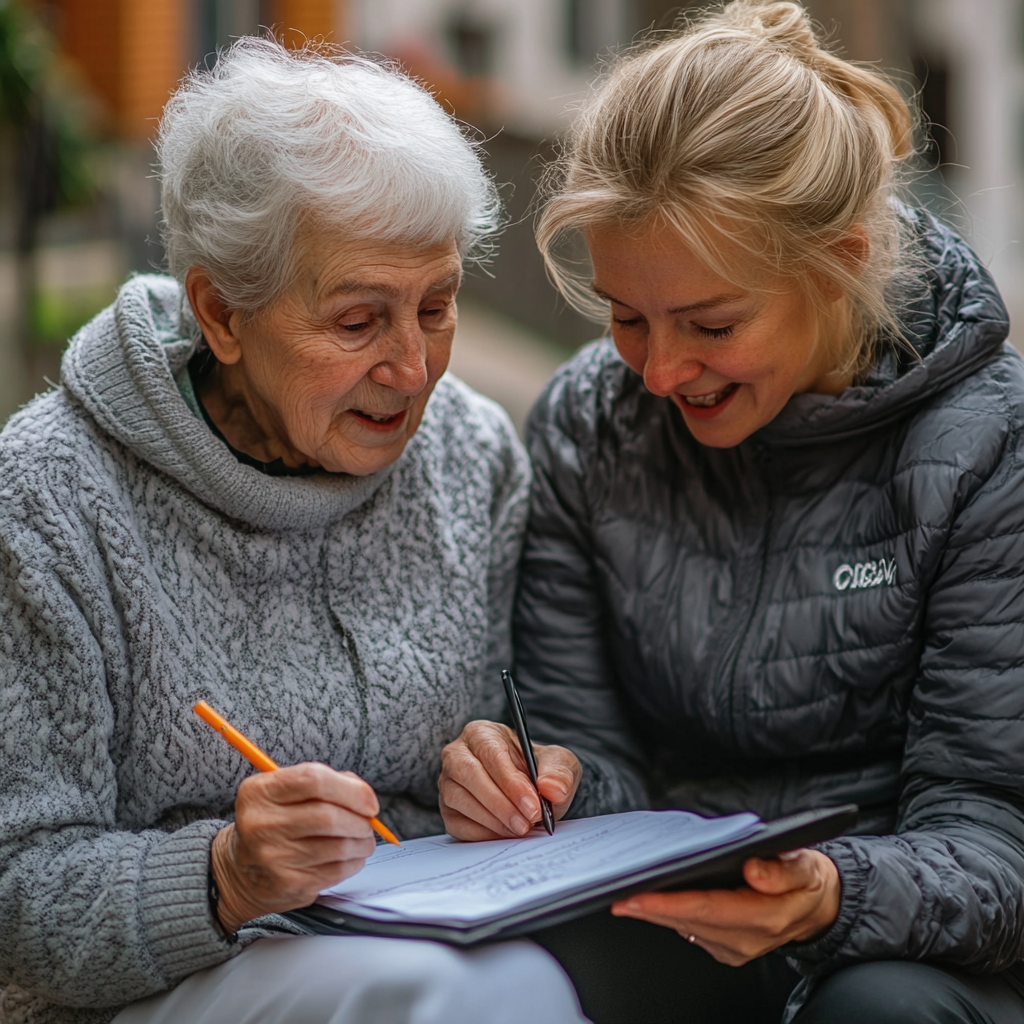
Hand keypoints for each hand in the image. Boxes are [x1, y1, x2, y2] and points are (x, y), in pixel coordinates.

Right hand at [211, 763, 378, 932]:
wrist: (242, 870)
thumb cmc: (275, 822)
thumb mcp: (285, 791)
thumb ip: (326, 783)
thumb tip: (365, 796)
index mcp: (260, 792)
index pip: (313, 780)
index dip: (351, 789)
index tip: (368, 800)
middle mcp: (262, 824)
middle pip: (329, 816)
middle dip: (361, 820)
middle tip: (369, 822)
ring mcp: (273, 857)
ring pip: (338, 845)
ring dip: (362, 842)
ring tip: (362, 838)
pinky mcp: (288, 883)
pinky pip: (337, 870)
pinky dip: (354, 861)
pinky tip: (351, 856)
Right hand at [439, 720, 581, 840]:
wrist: (531, 791)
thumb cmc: (538, 770)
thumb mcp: (558, 764)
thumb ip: (559, 773)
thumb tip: (552, 788)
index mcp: (482, 733)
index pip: (490, 752)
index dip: (510, 781)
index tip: (532, 805)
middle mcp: (458, 754)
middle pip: (468, 774)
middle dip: (500, 803)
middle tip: (526, 823)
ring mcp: (448, 782)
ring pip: (458, 799)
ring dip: (492, 820)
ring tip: (520, 829)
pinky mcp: (447, 810)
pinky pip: (457, 824)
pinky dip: (482, 833)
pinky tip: (505, 834)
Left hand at [611, 849, 839, 964]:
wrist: (818, 906)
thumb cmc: (808, 879)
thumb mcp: (807, 867)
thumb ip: (783, 870)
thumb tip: (752, 870)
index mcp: (766, 918)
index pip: (707, 909)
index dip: (668, 904)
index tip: (636, 897)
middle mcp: (746, 940)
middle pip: (689, 921)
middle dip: (649, 908)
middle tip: (614, 892)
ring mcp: (735, 947)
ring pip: (685, 928)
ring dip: (654, 914)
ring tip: (623, 894)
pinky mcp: (726, 946)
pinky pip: (690, 930)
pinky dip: (669, 915)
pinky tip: (650, 900)